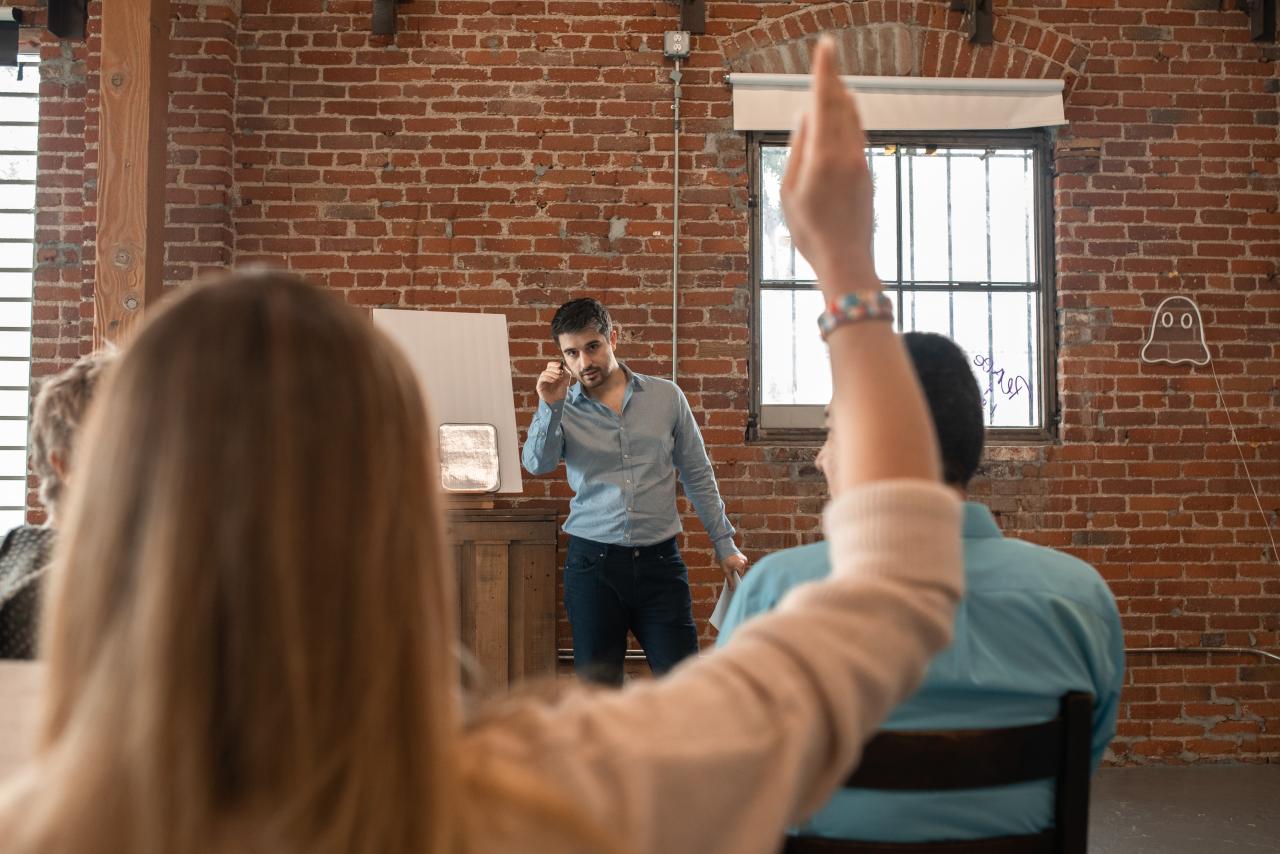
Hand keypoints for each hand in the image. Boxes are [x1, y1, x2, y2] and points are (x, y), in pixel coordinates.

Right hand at [536, 360, 570, 403]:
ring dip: (552, 374)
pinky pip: (542, 378)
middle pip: (548, 368)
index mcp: (552, 374)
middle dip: (555, 369)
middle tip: (560, 372)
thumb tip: (564, 366)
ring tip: (558, 378)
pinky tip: (553, 381)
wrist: (557, 402)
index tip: (560, 365)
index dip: (555, 364)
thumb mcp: (566, 382)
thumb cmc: (561, 392)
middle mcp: (546, 376)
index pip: (551, 365)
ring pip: (544, 372)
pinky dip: (548, 378)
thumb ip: (567, 374)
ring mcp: (542, 380)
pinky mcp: (539, 385)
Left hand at [720, 553, 747, 589]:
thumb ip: (730, 580)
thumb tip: (732, 589)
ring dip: (737, 569)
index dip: (736, 579)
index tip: (733, 581)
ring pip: (742, 568)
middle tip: (730, 571)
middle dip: (736, 573)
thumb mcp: (726, 571)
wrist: (724, 548)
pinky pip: (742, 564)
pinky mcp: (744, 557)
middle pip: (741, 572)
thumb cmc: (724, 559)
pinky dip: (738, 565)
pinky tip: (733, 564)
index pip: (740, 576)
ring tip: (731, 567)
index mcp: (740, 565)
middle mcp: (744, 562)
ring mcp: (745, 559)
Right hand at [780, 36, 879, 297]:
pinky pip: (856, 135)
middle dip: (833, 79)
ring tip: (835, 82)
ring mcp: (860, 162)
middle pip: (842, 104)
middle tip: (828, 57)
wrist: (847, 259)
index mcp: (824, 156)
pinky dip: (848, 119)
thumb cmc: (811, 231)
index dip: (825, 71)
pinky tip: (842, 119)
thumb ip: (797, 149)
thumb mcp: (789, 191)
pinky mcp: (866, 172)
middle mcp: (847, 153)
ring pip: (853, 118)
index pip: (825, 101)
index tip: (826, 45)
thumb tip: (805, 117)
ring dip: (843, 97)